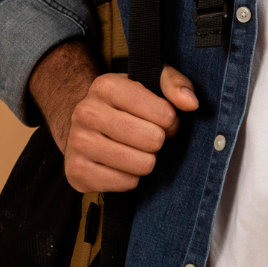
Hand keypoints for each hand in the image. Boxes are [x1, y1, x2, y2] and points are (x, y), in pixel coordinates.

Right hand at [30, 42, 200, 192]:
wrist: (87, 128)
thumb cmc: (127, 105)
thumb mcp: (152, 83)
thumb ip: (175, 84)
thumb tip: (190, 103)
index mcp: (106, 85)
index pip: (163, 113)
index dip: (170, 120)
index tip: (161, 119)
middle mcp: (86, 112)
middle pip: (153, 140)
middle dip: (157, 141)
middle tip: (147, 136)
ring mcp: (77, 143)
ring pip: (141, 164)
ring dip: (145, 160)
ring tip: (134, 149)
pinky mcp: (77, 171)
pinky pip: (126, 183)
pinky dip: (130, 178)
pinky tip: (120, 164)